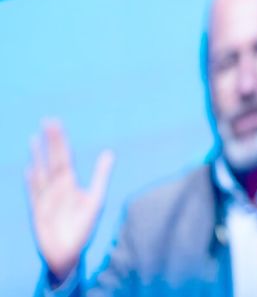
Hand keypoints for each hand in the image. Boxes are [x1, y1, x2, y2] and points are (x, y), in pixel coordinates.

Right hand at [25, 119, 113, 282]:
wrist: (69, 254)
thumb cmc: (83, 227)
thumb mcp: (96, 199)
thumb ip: (101, 176)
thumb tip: (109, 153)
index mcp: (71, 184)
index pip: (65, 157)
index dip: (61, 140)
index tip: (56, 123)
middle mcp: (57, 187)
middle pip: (54, 160)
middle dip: (51, 141)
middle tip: (48, 120)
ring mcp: (46, 198)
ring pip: (42, 172)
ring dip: (38, 156)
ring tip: (34, 138)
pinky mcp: (38, 211)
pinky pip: (35, 193)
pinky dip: (33, 181)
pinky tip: (30, 168)